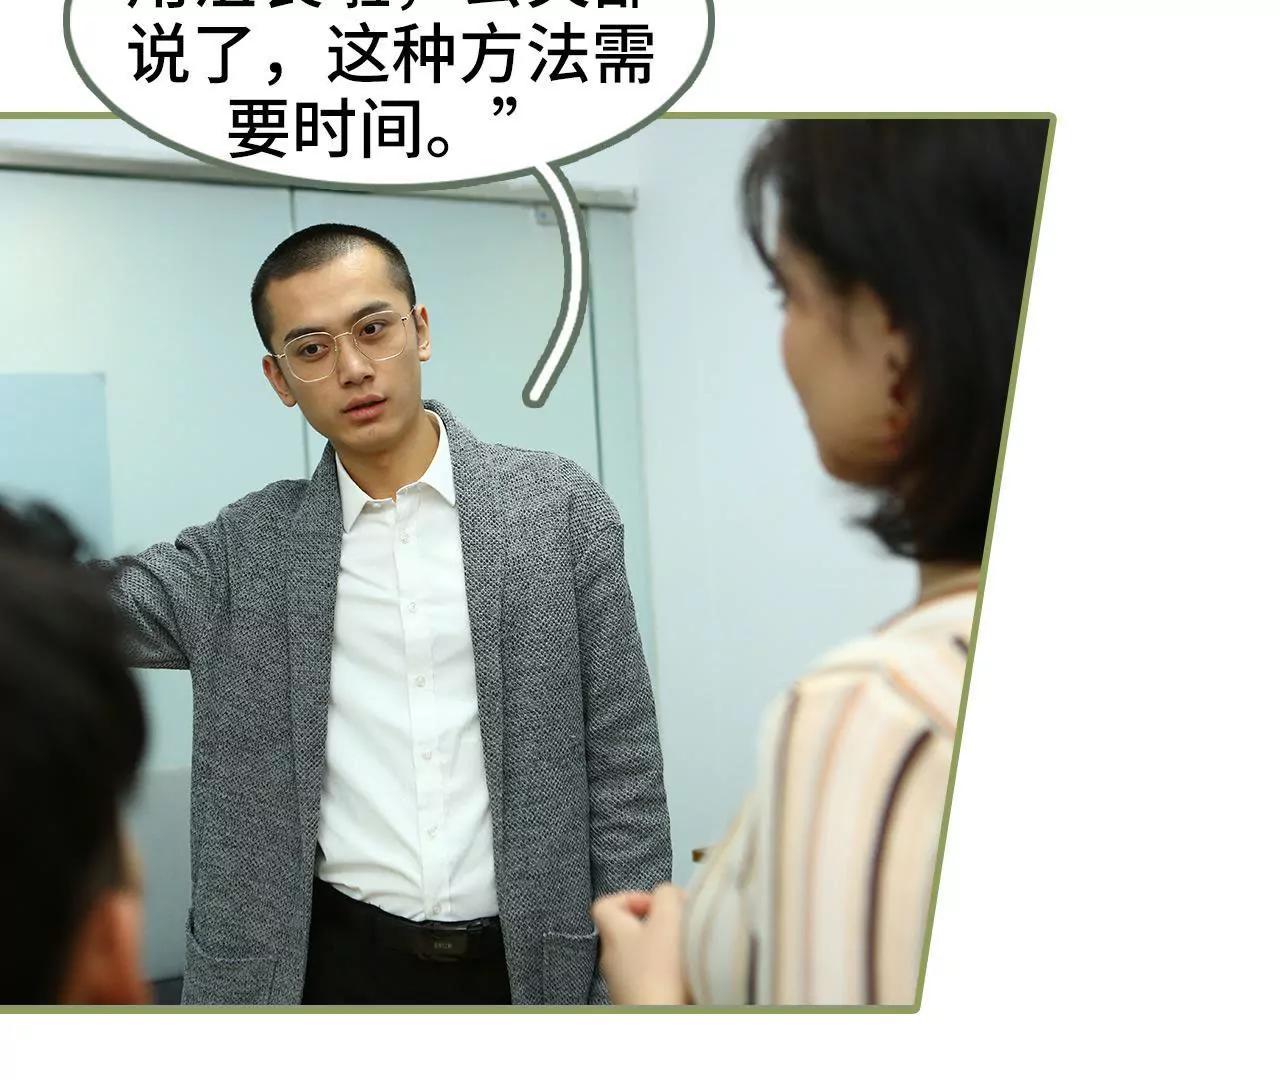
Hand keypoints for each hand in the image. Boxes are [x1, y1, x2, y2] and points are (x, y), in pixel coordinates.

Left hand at [591, 883, 689, 1004]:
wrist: (662, 1021)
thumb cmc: (661, 975)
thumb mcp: (668, 917)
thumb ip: (666, 895)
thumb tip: (667, 894)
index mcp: (613, 935)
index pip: (605, 905)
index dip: (630, 897)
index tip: (655, 902)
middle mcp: (612, 961)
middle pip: (629, 931)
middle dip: (657, 925)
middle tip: (678, 926)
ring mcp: (624, 986)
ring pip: (642, 957)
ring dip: (665, 952)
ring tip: (686, 953)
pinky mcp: (640, 1003)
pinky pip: (653, 981)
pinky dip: (669, 976)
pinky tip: (687, 978)